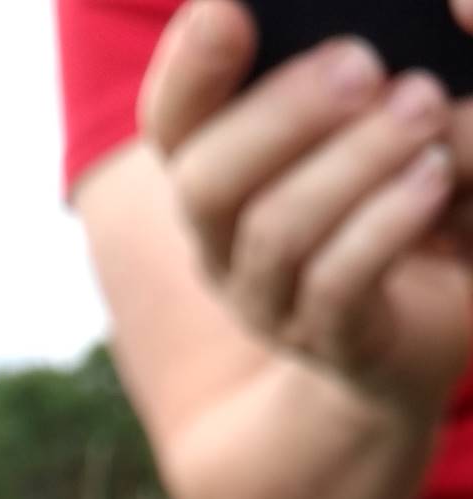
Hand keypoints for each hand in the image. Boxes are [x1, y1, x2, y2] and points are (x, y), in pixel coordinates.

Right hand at [140, 1, 472, 412]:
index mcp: (219, 168)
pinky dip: (384, 224)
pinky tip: (433, 177)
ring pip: (276, 233)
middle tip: (363, 63)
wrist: (443, 304)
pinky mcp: (333, 344)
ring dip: (352, 162)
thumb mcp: (385, 110)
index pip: (173, 120)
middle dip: (280, 115)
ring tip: (424, 108)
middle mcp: (223, 242)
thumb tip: (446, 4)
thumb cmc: (405, 184)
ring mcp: (272, 302)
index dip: (188, 68)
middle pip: (204, 183)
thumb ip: (377, 64)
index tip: (228, 11)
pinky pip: (336, 287)